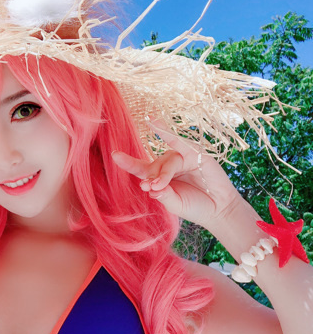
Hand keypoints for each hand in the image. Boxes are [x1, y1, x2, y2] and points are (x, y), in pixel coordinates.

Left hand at [112, 119, 242, 230]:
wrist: (219, 209)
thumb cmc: (196, 207)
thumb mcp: (175, 204)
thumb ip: (163, 196)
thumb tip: (152, 187)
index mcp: (160, 178)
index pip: (141, 168)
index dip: (128, 162)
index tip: (115, 155)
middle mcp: (169, 165)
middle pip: (153, 166)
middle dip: (152, 178)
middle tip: (151, 189)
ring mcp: (182, 158)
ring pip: (167, 162)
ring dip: (162, 174)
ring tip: (160, 186)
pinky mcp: (195, 155)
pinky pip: (179, 143)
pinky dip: (167, 134)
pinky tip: (154, 123)